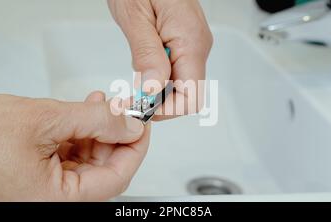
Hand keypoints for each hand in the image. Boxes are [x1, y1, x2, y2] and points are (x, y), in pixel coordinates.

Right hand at [0, 92, 148, 200]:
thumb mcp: (48, 119)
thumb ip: (96, 121)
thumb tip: (129, 125)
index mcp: (56, 199)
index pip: (115, 178)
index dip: (134, 149)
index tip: (142, 126)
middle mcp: (52, 198)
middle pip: (103, 169)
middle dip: (116, 135)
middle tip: (125, 111)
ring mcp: (45, 186)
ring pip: (89, 159)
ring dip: (99, 130)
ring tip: (103, 105)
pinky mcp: (38, 172)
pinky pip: (71, 153)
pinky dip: (81, 132)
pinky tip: (86, 111)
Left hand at [108, 0, 212, 119]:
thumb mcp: (135, 16)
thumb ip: (147, 54)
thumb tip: (154, 88)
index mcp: (191, 41)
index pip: (191, 96)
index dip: (166, 109)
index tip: (141, 109)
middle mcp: (197, 45)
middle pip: (189, 95)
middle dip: (162, 104)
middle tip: (133, 100)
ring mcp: (193, 44)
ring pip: (183, 85)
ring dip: (159, 92)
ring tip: (135, 85)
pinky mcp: (185, 42)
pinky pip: (177, 71)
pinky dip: (160, 79)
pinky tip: (144, 72)